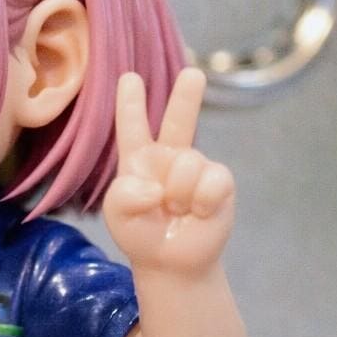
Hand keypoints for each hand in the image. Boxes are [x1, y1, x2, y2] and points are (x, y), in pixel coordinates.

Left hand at [102, 69, 235, 275]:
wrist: (171, 263)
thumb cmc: (140, 233)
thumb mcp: (117, 215)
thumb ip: (125, 195)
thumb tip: (158, 188)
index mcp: (139, 159)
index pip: (132, 126)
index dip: (129, 103)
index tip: (129, 78)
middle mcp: (169, 157)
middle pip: (179, 120)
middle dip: (187, 97)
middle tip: (193, 74)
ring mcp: (196, 167)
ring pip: (189, 163)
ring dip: (179, 194)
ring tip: (176, 211)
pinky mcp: (219, 182)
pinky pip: (212, 180)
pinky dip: (201, 201)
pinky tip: (197, 214)